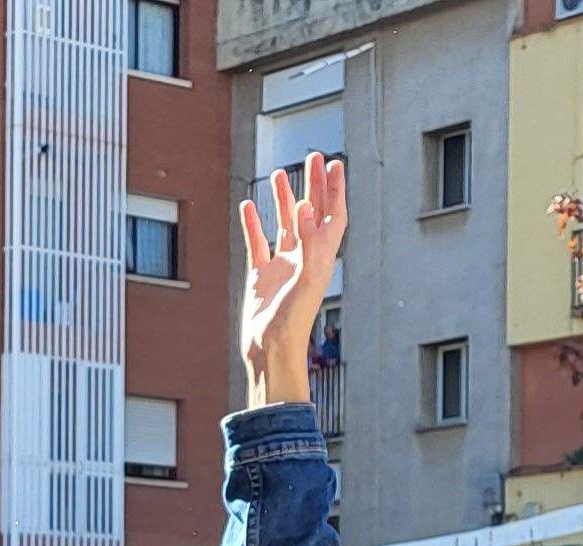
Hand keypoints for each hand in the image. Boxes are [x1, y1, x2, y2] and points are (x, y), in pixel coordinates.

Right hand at [241, 153, 348, 407]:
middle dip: (313, 185)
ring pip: (284, 224)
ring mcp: (281, 267)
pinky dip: (252, 223)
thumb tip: (305, 209)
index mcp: (320, 258)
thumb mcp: (305, 280)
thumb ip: (308, 244)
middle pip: (311, 213)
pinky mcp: (260, 276)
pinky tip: (247, 205)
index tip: (334, 164)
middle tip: (313, 156)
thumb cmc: (292, 321)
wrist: (270, 351)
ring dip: (284, 199)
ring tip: (280, 173)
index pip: (332, 215)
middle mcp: (304, 259)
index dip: (335, 190)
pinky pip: (256, 243)